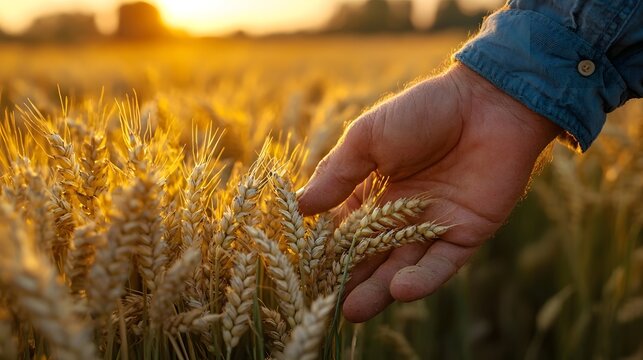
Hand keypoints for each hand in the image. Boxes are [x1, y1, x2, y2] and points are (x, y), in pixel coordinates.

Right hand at [297, 63, 561, 321]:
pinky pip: (441, 262)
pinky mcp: (465, 234)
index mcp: (373, 190)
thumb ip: (337, 174)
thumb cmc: (422, 110)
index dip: (327, 251)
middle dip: (350, 280)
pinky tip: (400, 290)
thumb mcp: (367, 138)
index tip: (305, 274)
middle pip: (371, 255)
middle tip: (327, 306)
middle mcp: (400, 214)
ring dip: (379, 289)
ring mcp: (432, 227)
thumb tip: (298, 207)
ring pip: (402, 267)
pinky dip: (422, 278)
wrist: (488, 100)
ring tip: (353, 311)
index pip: (345, 229)